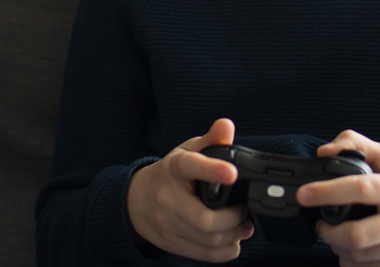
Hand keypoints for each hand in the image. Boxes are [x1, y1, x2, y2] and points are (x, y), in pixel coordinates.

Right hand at [126, 118, 254, 261]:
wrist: (136, 202)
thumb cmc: (169, 175)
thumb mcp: (187, 152)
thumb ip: (210, 140)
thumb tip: (227, 125)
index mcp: (174, 168)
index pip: (191, 166)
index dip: (212, 170)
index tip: (232, 172)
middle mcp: (168, 198)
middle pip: (205, 219)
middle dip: (233, 218)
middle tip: (243, 210)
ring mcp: (168, 224)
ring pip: (208, 240)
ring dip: (234, 235)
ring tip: (243, 225)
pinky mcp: (173, 244)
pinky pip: (206, 255)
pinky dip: (227, 250)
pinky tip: (233, 239)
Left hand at [296, 131, 379, 266]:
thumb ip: (356, 145)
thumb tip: (324, 151)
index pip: (360, 188)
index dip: (327, 192)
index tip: (304, 195)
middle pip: (357, 235)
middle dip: (329, 232)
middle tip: (321, 224)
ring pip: (360, 256)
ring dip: (338, 248)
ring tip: (337, 236)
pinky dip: (352, 263)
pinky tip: (352, 251)